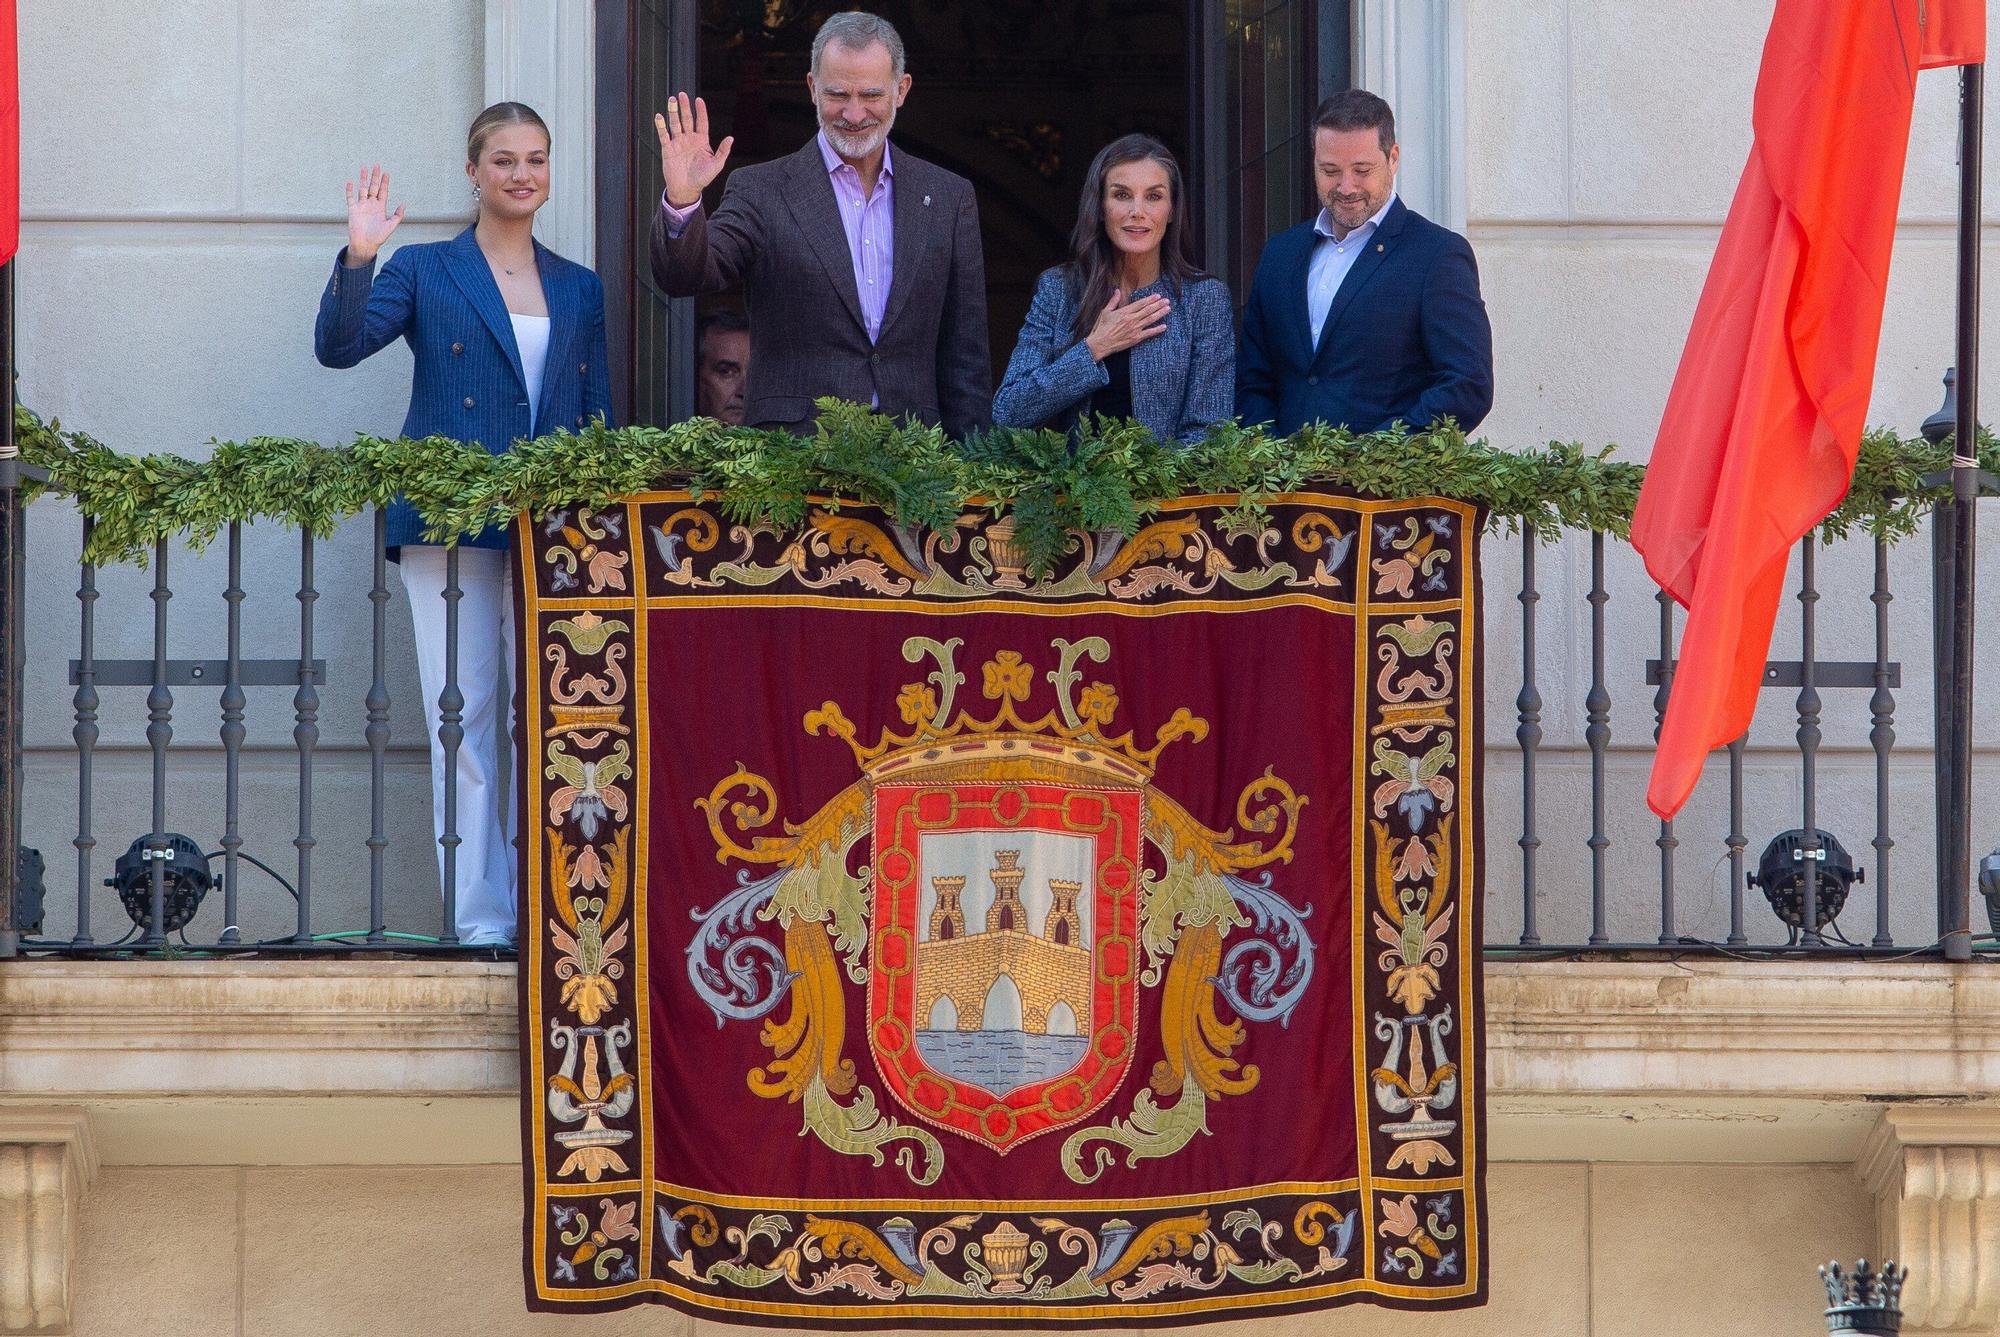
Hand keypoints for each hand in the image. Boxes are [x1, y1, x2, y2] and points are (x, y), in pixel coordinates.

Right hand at [344, 165, 403, 266]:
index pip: (383, 192)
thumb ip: (397, 216)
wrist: (365, 244)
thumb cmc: (378, 237)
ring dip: (363, 180)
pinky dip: (350, 190)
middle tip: (376, 165)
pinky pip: (350, 198)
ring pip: (362, 189)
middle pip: (373, 187)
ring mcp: (362, 206)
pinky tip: (350, 182)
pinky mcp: (353, 210)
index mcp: (381, 208)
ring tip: (364, 169)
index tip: (386, 173)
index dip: (384, 183)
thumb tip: (404, 204)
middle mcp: (371, 205)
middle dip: (375, 177)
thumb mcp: (391, 226)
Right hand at [655, 93, 733, 208]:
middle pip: (687, 119)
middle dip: (684, 107)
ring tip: (671, 100)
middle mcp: (689, 139)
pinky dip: (661, 126)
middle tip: (682, 95)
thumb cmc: (702, 178)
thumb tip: (731, 138)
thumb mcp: (716, 165)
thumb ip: (723, 151)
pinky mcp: (668, 149)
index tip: (698, 100)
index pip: (701, 122)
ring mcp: (678, 142)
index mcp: (702, 141)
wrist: (687, 189)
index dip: (700, 111)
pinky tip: (659, 117)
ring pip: (675, 124)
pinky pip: (664, 135)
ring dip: (673, 112)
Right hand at [1084, 289, 1170, 361]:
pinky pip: (1149, 333)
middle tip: (1167, 301)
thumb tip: (1117, 290)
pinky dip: (1157, 330)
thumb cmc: (1101, 328)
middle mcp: (1131, 319)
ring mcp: (1135, 329)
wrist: (1100, 343)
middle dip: (1158, 304)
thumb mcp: (1105, 312)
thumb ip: (1113, 301)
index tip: (1158, 296)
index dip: (1150, 299)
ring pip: (1150, 319)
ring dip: (1160, 313)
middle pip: (1148, 310)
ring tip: (1168, 309)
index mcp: (1124, 312)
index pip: (1140, 303)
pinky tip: (1164, 326)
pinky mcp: (1136, 338)